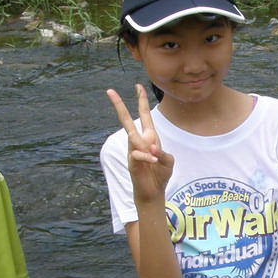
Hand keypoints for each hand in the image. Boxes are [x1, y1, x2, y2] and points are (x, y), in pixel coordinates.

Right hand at [106, 84, 173, 203]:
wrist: (153, 191)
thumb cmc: (160, 174)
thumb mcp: (168, 161)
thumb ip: (162, 153)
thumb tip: (151, 150)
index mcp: (149, 137)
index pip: (144, 115)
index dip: (141, 100)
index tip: (138, 85)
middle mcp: (138, 141)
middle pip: (126, 120)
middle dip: (119, 105)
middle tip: (109, 90)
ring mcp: (132, 150)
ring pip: (132, 137)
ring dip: (146, 146)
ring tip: (155, 159)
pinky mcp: (130, 161)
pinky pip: (137, 153)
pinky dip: (147, 158)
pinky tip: (154, 163)